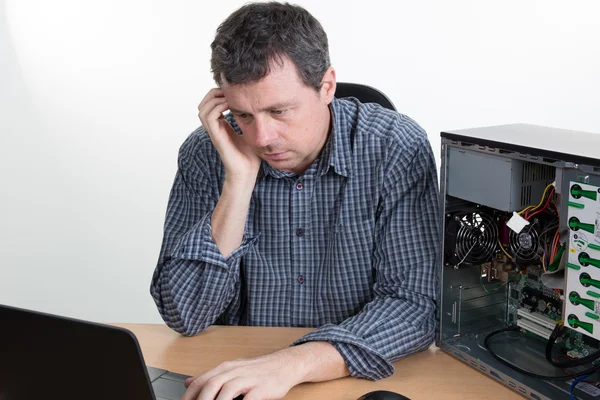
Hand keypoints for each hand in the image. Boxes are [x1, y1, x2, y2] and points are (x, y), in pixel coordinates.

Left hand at [181, 348, 300, 399]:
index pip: (201, 381)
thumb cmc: (257, 370)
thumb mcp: (232, 369)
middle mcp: (234, 372)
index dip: (189, 395)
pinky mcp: (261, 388)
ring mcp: (248, 379)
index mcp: (225, 368)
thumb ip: (211, 376)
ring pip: (226, 392)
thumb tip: (187, 383)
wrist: (284, 364)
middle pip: (211, 386)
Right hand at [197, 88, 260, 181]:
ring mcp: (214, 132)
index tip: (233, 92)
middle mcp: (215, 128)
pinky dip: (217, 107)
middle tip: (229, 93)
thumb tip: (259, 110)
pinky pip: (209, 117)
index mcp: (221, 125)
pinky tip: (230, 107)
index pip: (210, 104)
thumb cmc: (250, 155)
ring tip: (229, 99)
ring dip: (214, 99)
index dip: (218, 94)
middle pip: (203, 104)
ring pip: (202, 109)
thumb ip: (250, 120)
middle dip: (214, 94)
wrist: (247, 172)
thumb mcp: (251, 132)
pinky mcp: (217, 136)